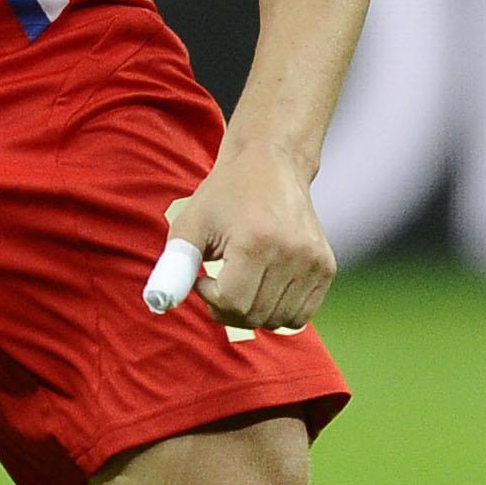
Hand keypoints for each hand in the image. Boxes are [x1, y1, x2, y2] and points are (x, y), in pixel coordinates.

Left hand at [159, 139, 334, 330]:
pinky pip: (300, 315)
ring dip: (253, 311)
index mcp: (256, 242)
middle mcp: (292, 254)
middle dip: (228, 306)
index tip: (204, 276)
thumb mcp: (190, 223)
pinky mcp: (326, 268)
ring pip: (277, 320)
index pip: (232, 303)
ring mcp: (314, 262)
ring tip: (241, 280)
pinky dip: (278, 311)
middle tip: (220, 280)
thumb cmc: (225, 194)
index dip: (209, 297)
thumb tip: (159, 302)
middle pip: (254, 315)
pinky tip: (264, 286)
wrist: (273, 164)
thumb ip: (175, 266)